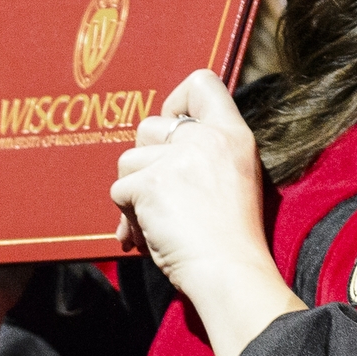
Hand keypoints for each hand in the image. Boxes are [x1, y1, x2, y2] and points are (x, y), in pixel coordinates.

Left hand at [112, 70, 304, 355]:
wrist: (231, 272)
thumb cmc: (234, 238)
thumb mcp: (237, 178)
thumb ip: (207, 153)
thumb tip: (156, 143)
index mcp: (233, 135)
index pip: (201, 83)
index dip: (176, 101)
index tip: (175, 126)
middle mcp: (205, 138)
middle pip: (149, 126)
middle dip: (146, 161)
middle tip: (164, 197)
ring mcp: (176, 159)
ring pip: (127, 161)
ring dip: (134, 194)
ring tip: (158, 224)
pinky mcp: (150, 184)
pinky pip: (119, 192)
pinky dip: (128, 218)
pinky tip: (150, 237)